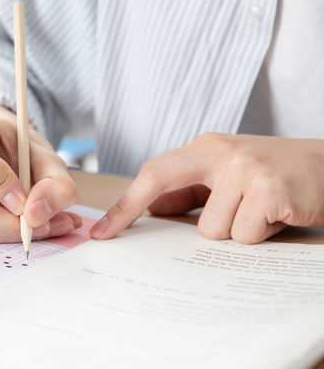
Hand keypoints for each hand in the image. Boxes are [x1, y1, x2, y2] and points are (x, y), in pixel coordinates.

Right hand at [0, 105, 80, 242]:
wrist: (0, 147)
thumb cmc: (20, 148)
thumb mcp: (49, 158)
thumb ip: (55, 185)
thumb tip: (35, 216)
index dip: (4, 187)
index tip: (27, 199)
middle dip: (9, 225)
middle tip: (43, 225)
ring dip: (12, 231)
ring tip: (47, 223)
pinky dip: (4, 232)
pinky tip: (27, 223)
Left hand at [90, 133, 323, 243]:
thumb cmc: (279, 179)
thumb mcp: (231, 178)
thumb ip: (192, 191)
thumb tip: (153, 209)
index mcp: (208, 147)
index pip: (155, 172)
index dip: (125, 202)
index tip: (103, 231)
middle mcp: (221, 151)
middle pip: (160, 179)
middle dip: (131, 209)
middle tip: (109, 235)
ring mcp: (245, 167)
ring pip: (210, 228)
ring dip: (234, 233)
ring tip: (260, 216)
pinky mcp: (269, 188)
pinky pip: (243, 235)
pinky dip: (260, 236)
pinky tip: (277, 218)